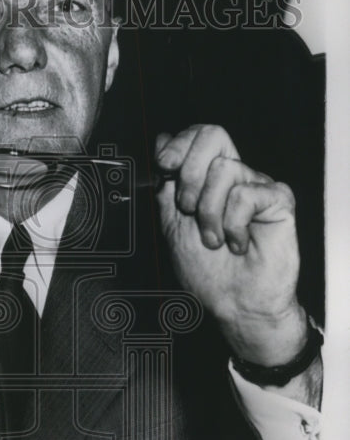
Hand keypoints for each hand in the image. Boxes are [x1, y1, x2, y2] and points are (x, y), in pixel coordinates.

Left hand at [155, 124, 308, 365]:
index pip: (197, 136)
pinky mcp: (278, 200)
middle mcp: (233, 177)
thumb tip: (162, 145)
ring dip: (209, 213)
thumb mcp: (171, 226)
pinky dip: (234, 224)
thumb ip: (166, 189)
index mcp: (207, 179)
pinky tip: (238, 243)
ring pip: (224, 170)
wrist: (234, 304)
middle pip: (213, 135)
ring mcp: (257, 186)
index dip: (178, 144)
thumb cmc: (207, 273)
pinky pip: (246, 194)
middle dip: (190, 174)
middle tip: (188, 210)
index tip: (164, 165)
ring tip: (215, 239)